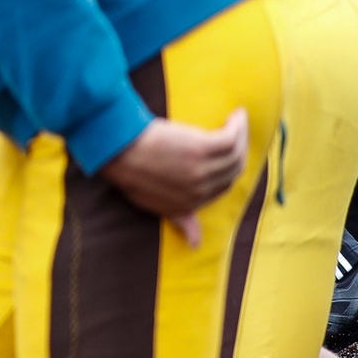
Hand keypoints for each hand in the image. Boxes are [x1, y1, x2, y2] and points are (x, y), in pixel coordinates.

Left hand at [98, 109, 248, 248]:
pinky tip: (237, 115)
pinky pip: (231, 139)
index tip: (230, 152)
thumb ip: (179, 218)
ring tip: (238, 121)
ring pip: (235, 153)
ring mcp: (203, 169)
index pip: (224, 187)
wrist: (115, 151)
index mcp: (191, 202)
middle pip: (234, 170)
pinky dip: (238, 127)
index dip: (230, 169)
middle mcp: (202, 189)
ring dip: (242, 135)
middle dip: (240, 152)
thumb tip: (196, 242)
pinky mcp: (202, 148)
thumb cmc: (129, 171)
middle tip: (237, 133)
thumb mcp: (154, 203)